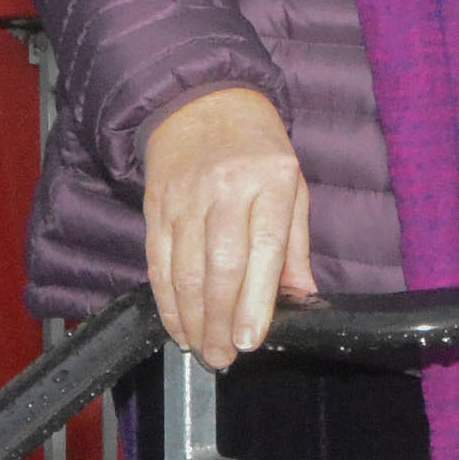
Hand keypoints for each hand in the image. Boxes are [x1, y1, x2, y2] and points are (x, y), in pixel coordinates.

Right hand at [140, 86, 314, 367]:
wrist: (203, 100)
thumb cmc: (258, 148)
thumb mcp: (293, 185)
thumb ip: (294, 245)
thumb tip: (302, 298)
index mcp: (269, 182)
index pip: (262, 250)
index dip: (254, 301)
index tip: (249, 340)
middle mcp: (225, 189)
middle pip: (218, 267)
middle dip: (218, 321)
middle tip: (221, 358)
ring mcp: (185, 197)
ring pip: (183, 270)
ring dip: (190, 318)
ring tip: (201, 349)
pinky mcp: (156, 205)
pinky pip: (158, 261)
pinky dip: (166, 298)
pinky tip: (176, 323)